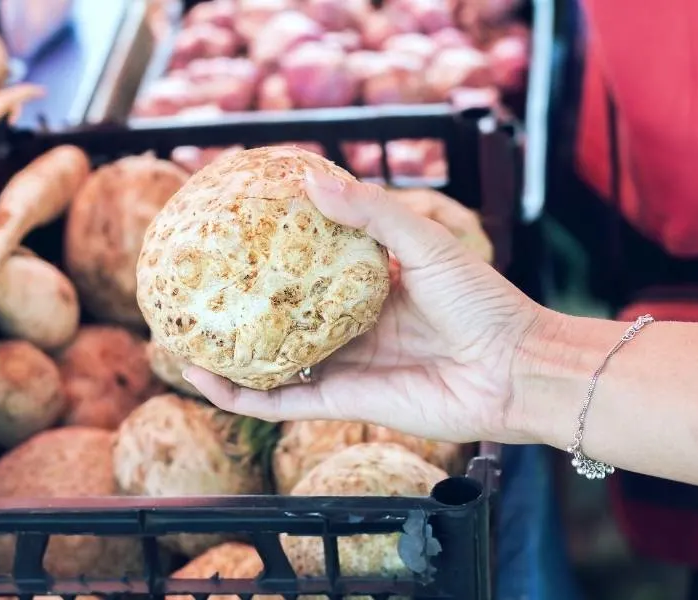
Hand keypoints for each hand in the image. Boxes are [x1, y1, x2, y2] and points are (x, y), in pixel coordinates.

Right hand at [184, 169, 543, 443]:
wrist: (515, 369)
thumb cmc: (481, 301)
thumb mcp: (423, 241)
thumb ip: (370, 213)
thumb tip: (310, 180)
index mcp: (370, 285)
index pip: (309, 267)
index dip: (273, 253)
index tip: (235, 234)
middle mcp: (351, 325)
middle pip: (282, 316)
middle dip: (240, 306)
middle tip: (197, 288)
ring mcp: (344, 365)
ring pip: (272, 362)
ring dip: (227, 354)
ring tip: (182, 337)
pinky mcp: (342, 402)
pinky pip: (282, 400)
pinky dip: (241, 396)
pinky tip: (204, 379)